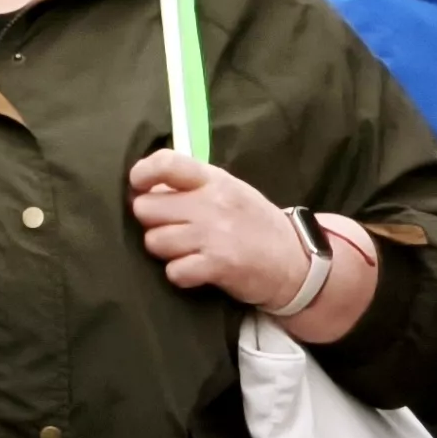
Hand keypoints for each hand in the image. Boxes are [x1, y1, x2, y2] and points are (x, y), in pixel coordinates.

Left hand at [130, 148, 312, 308]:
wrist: (297, 263)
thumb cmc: (252, 223)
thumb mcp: (227, 190)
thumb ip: (189, 185)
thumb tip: (141, 187)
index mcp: (213, 180)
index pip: (166, 163)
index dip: (142, 173)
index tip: (139, 186)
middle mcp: (212, 204)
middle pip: (145, 209)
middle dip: (152, 221)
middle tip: (171, 227)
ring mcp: (215, 235)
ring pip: (154, 241)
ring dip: (164, 250)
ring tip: (186, 249)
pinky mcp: (219, 266)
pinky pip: (174, 270)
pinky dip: (180, 274)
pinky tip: (195, 269)